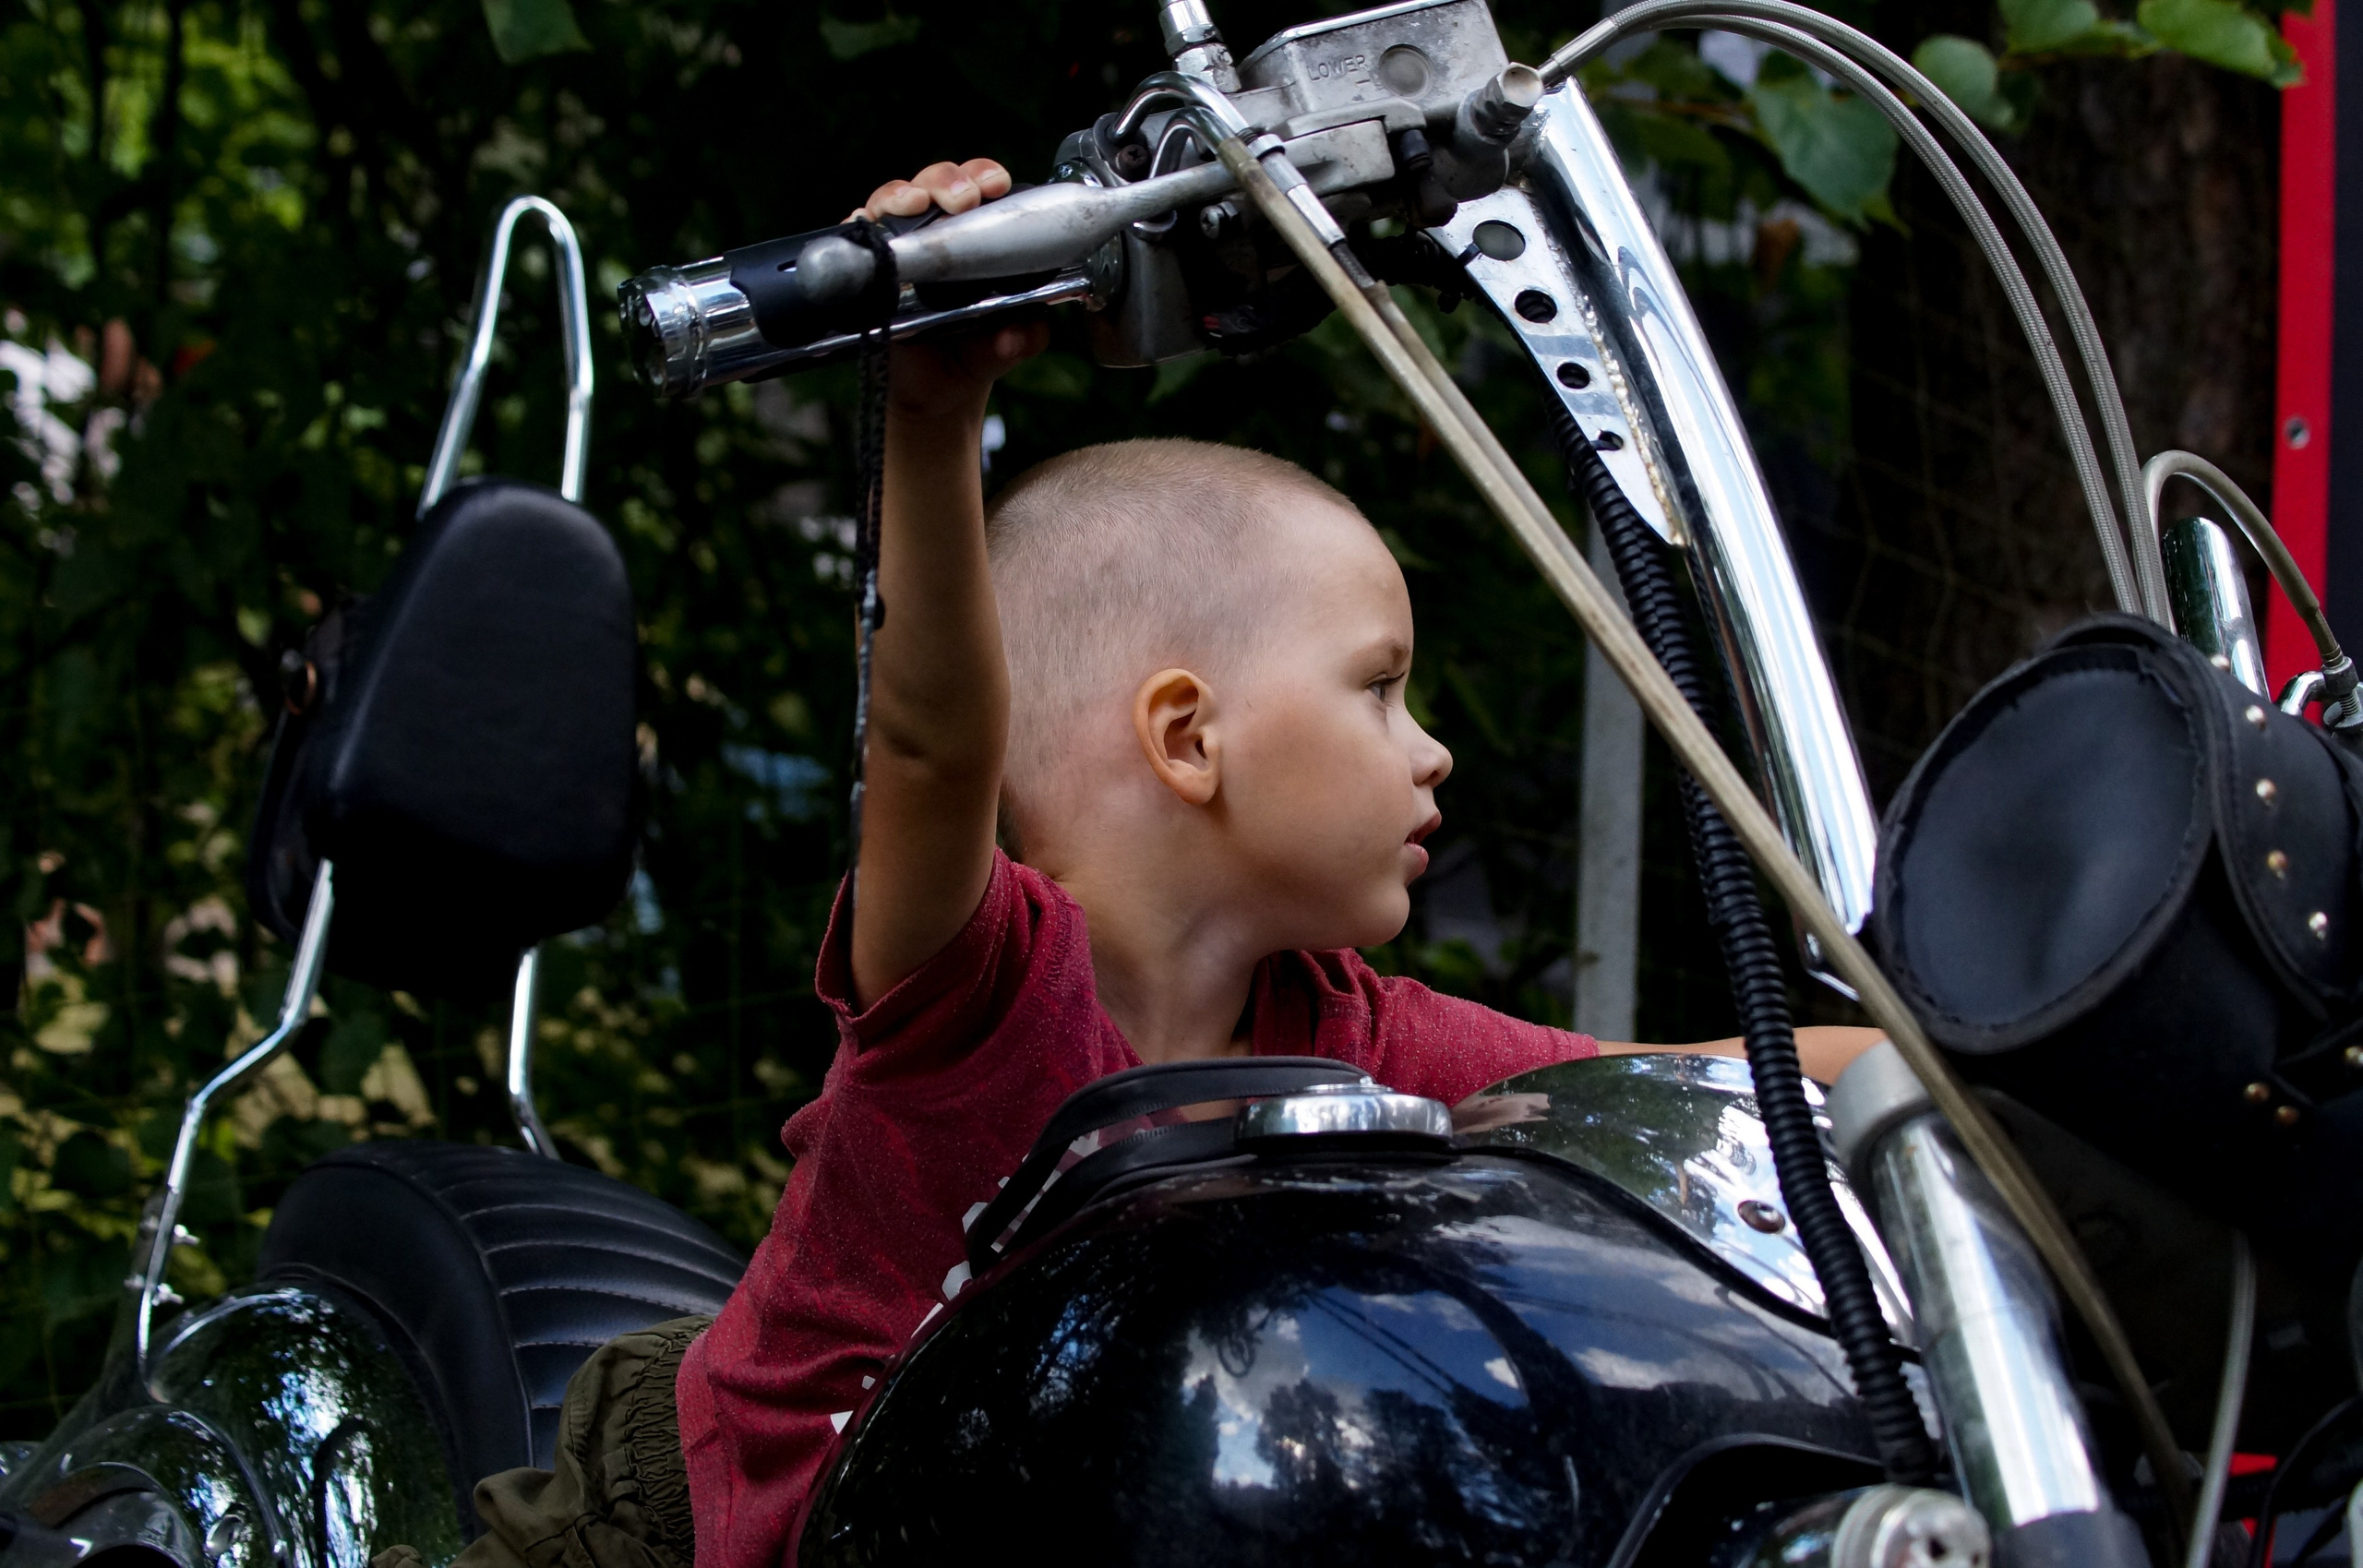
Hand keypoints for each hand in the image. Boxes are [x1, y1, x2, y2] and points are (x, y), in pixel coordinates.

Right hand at [851, 159, 1047, 420]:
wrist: (935, 396)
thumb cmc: (970, 355)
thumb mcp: (1006, 346)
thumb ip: (1023, 336)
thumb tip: (1017, 334)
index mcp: (974, 238)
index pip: (977, 188)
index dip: (984, 176)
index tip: (996, 186)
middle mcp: (934, 235)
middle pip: (935, 183)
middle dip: (948, 180)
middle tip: (962, 199)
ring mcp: (897, 248)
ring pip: (893, 198)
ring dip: (903, 194)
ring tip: (917, 205)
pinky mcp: (865, 268)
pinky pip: (855, 232)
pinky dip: (860, 220)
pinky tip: (870, 222)